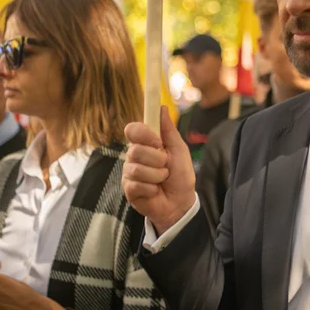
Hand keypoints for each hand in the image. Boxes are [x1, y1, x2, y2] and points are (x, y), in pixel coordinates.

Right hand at [123, 106, 196, 234]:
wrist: (181, 202)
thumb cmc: (180, 175)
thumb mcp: (179, 149)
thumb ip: (169, 130)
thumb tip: (161, 107)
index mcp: (145, 144)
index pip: (132, 130)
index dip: (143, 134)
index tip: (157, 142)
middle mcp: (134, 157)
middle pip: (134, 150)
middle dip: (157, 160)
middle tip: (166, 166)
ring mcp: (129, 173)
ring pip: (137, 169)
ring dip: (157, 176)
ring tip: (162, 180)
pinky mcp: (128, 189)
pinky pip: (137, 184)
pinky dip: (152, 188)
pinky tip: (155, 191)